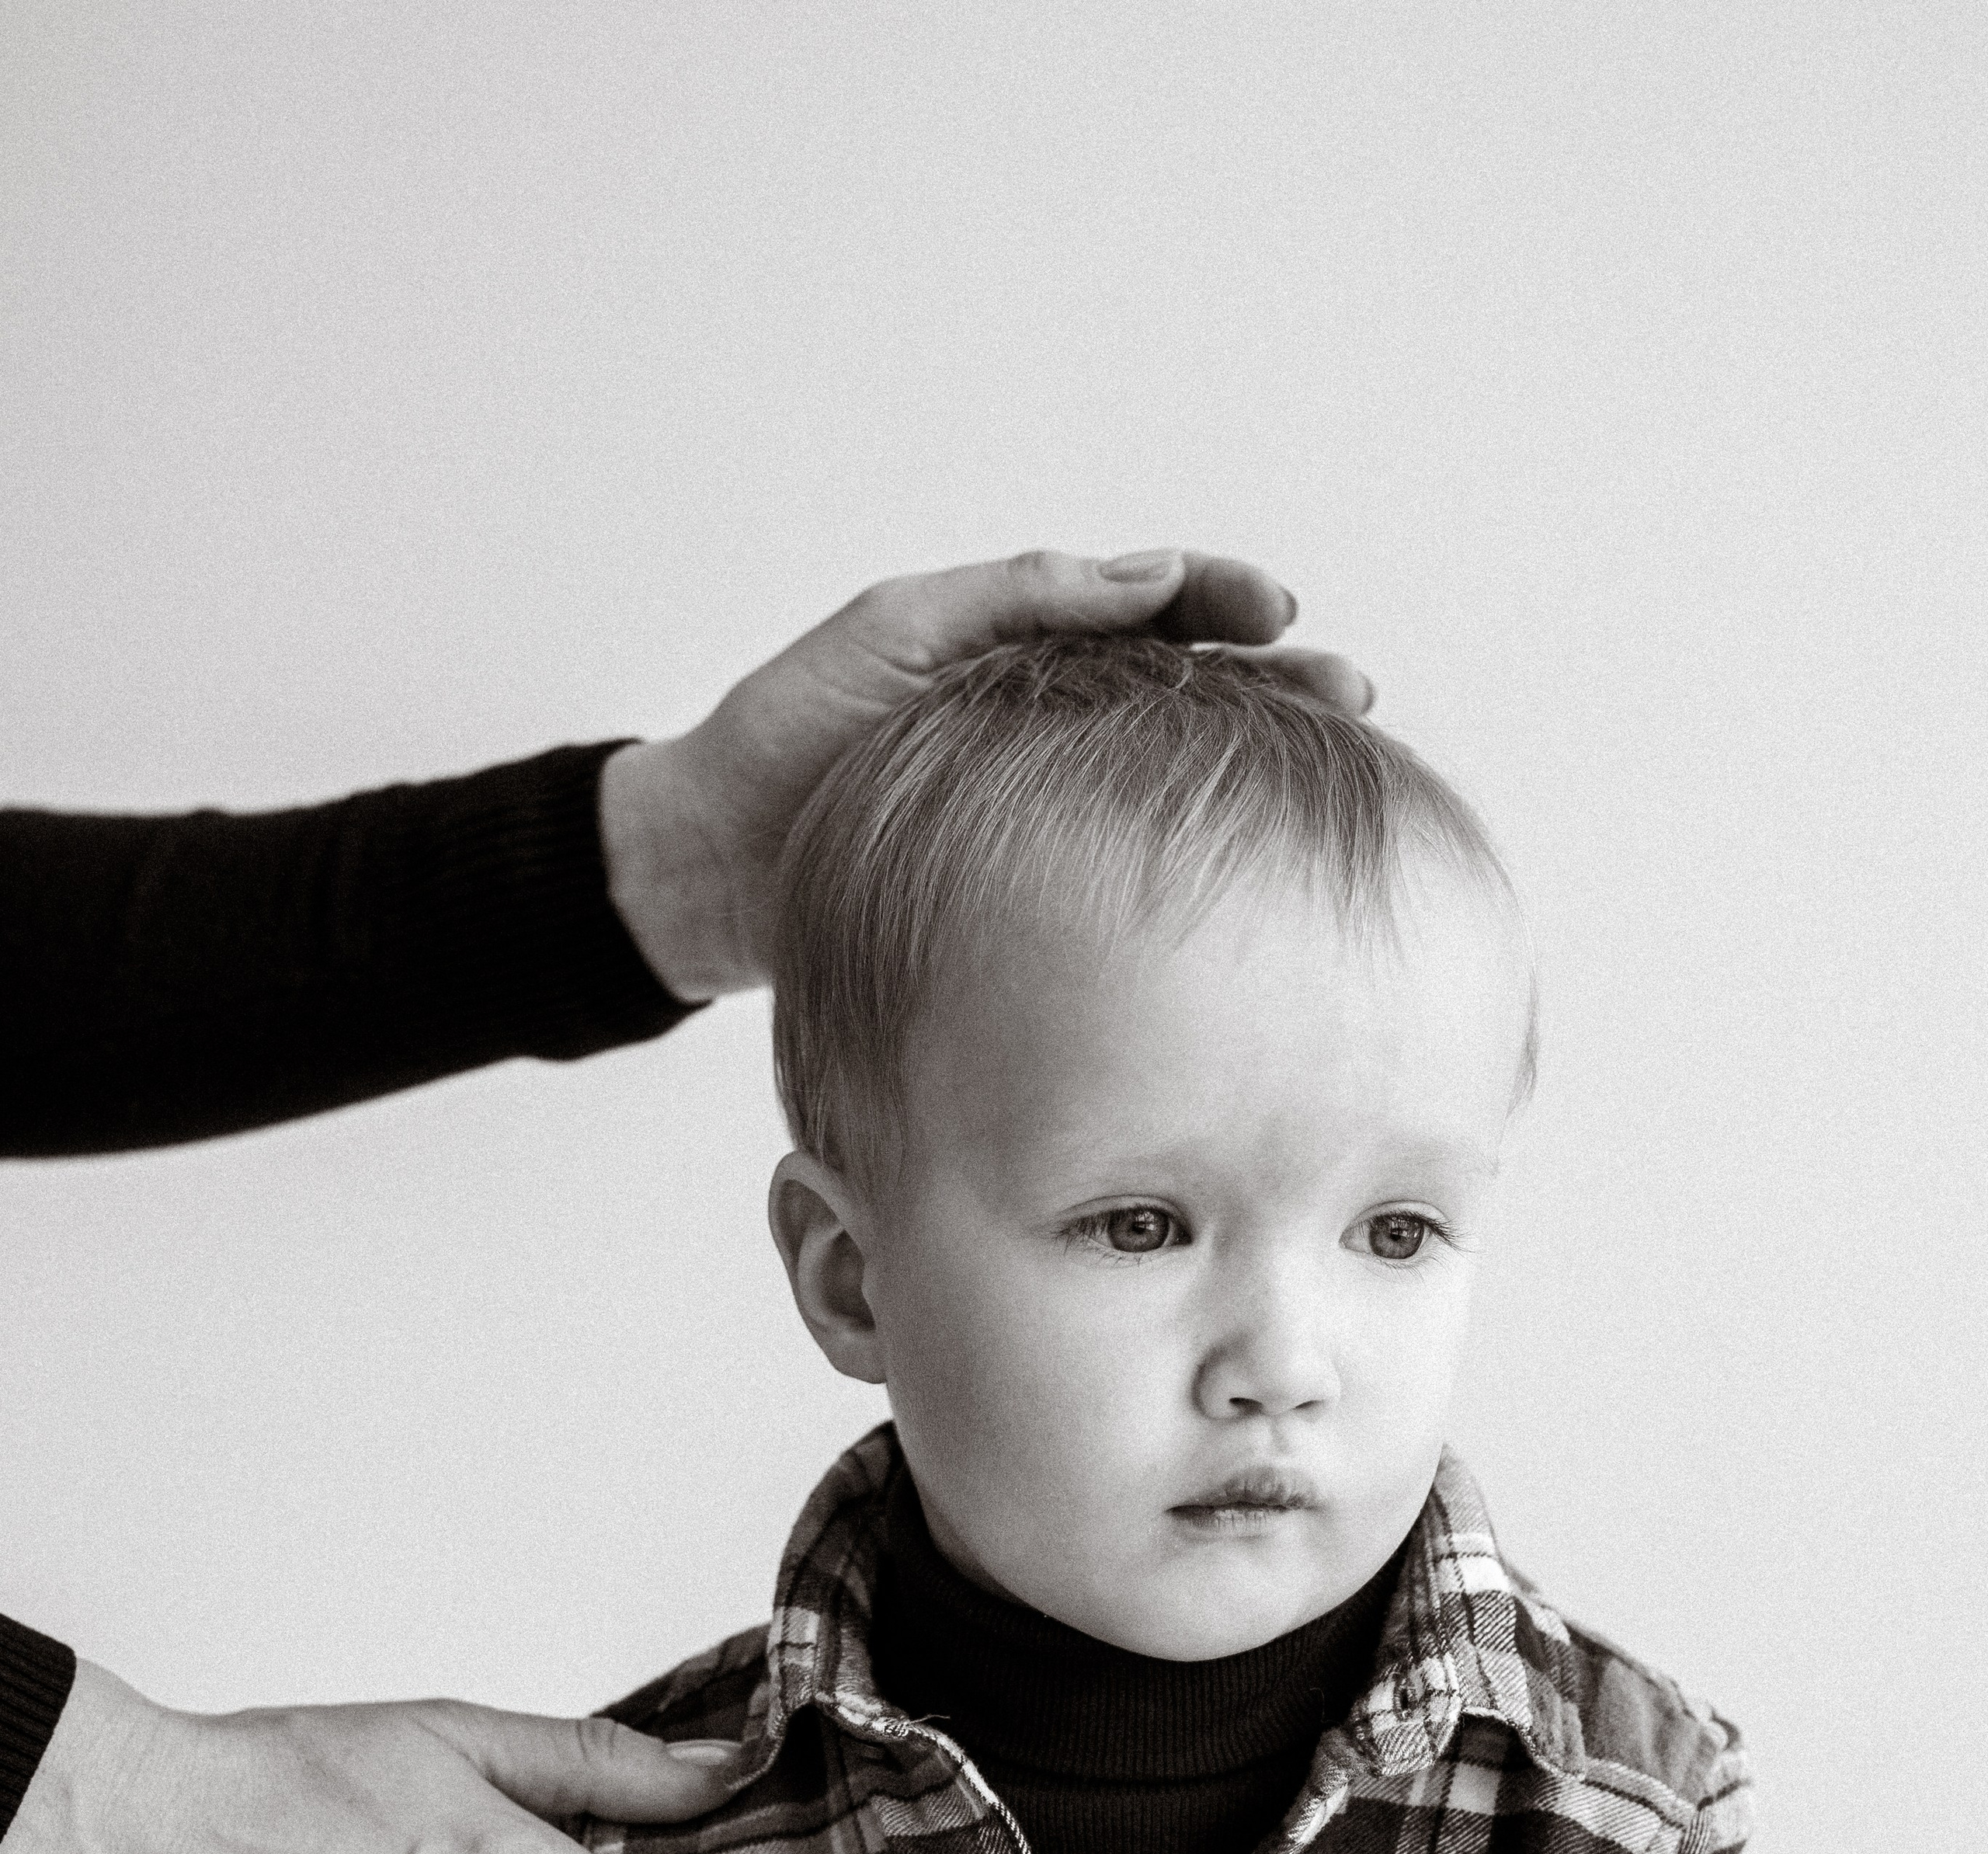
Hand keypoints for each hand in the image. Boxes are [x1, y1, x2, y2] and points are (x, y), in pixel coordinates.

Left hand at [600, 547, 1374, 995]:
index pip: (1151, 605)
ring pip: (1174, 775)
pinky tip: (1253, 873)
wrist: (706, 873)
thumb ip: (1013, 598)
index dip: (1221, 598)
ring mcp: (1046, 807)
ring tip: (1342, 767)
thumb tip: (1147, 575)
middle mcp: (1050, 721)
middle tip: (1353, 691)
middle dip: (1280, 683)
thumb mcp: (891, 635)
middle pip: (1191, 689)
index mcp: (1022, 647)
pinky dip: (1193, 858)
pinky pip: (1128, 863)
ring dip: (1259, 766)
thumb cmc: (783, 741)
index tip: (1277, 608)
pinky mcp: (1033, 889)